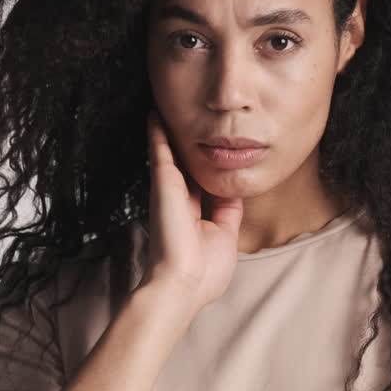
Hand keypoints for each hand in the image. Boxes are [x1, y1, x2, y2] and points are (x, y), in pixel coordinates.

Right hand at [140, 108, 243, 311]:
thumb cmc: (204, 272)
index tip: (213, 146)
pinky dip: (157, 132)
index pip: (203, 181)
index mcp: (195, 214)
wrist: (183, 285)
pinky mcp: (163, 185)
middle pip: (185, 163)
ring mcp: (169, 191)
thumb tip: (234, 192)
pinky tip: (155, 112)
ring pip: (170, 152)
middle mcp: (180, 200)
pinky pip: (159, 151)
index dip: (207, 165)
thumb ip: (228, 213)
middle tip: (188, 117)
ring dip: (168, 131)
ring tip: (167, 105)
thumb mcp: (225, 237)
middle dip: (186, 143)